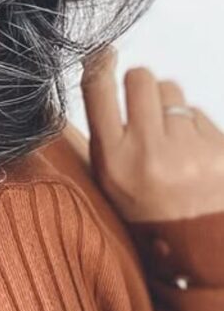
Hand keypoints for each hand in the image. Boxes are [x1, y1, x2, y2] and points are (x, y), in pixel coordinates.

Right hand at [81, 47, 223, 222]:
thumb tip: (99, 71)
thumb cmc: (148, 214)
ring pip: (172, 91)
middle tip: (143, 106)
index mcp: (114, 162)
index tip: (104, 53)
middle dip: (141, 85)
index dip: (99, 63)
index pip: (98, 89)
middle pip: (141, 78)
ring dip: (169, 106)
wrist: (200, 256)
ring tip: (170, 140)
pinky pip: (199, 113)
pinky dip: (194, 128)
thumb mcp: (109, 181)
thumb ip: (102, 133)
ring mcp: (189, 152)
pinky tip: (192, 156)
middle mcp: (149, 153)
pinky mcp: (220, 152)